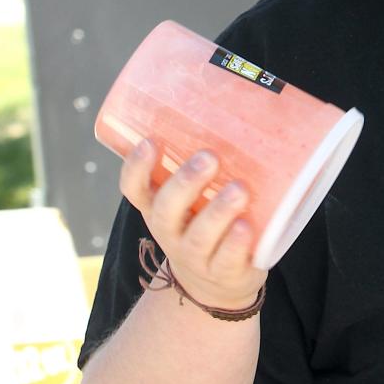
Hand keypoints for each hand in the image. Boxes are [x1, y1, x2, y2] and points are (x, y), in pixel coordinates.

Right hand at [121, 139, 265, 310]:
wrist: (217, 288)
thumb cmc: (208, 222)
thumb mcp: (197, 198)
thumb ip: (207, 162)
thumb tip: (246, 96)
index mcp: (158, 208)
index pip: (135, 189)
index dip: (137, 168)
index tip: (150, 141)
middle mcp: (171, 232)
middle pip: (167, 210)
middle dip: (185, 183)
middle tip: (209, 157)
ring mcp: (197, 257)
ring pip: (200, 238)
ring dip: (218, 212)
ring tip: (239, 189)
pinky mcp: (226, 274)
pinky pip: (228, 261)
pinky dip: (237, 244)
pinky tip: (248, 227)